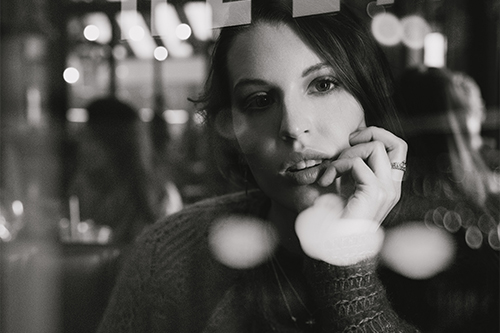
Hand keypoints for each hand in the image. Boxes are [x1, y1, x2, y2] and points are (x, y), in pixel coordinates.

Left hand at [295, 126, 406, 264]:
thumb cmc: (333, 222)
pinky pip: (358, 162)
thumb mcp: (344, 188)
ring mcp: (386, 191)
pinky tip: (326, 179)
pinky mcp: (373, 194)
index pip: (397, 148)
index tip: (350, 142)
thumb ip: (351, 169)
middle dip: (367, 135)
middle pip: (395, 143)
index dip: (376, 135)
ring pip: (375, 147)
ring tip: (330, 171)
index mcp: (388, 185)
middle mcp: (392, 188)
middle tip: (344, 147)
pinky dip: (338, 165)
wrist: (333, 249)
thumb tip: (347, 143)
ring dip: (346, 153)